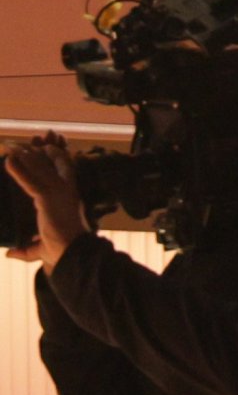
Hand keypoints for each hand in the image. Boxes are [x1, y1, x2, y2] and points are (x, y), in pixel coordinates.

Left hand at [6, 134, 89, 255]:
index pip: (60, 170)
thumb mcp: (41, 248)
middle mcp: (65, 190)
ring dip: (24, 155)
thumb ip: (25, 249)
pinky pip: (30, 180)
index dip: (52, 156)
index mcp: (68, 197)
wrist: (72, 254)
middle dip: (37, 150)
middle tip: (24, 141)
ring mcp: (58, 192)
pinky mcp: (47, 198)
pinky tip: (9, 160)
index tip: (41, 145)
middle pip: (50, 163)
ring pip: (39, 168)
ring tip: (9, 145)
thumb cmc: (62, 251)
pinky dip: (18, 170)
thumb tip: (10, 254)